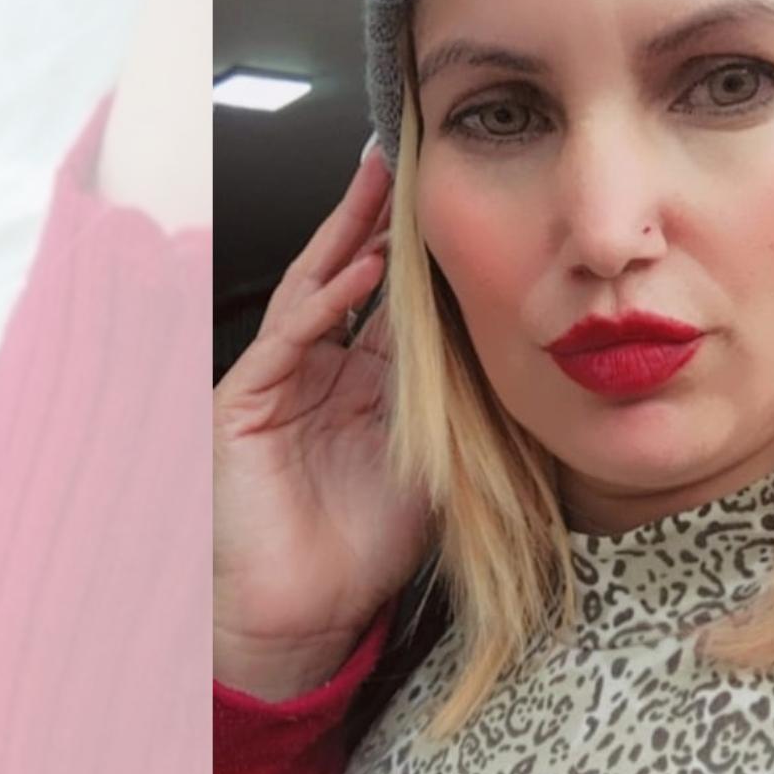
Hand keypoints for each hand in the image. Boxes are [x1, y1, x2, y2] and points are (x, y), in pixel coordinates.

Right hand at [213, 145, 429, 700]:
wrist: (303, 617)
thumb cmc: (365, 551)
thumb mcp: (434, 465)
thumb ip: (462, 411)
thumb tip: (526, 364)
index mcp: (367, 383)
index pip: (398, 300)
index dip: (425, 254)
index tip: (461, 200)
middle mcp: (322, 370)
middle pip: (354, 276)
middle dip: (381, 217)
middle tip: (411, 156)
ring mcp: (281, 380)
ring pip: (317, 288)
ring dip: (349, 233)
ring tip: (382, 180)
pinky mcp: (247, 401)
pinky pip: (291, 336)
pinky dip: (325, 299)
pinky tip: (359, 266)